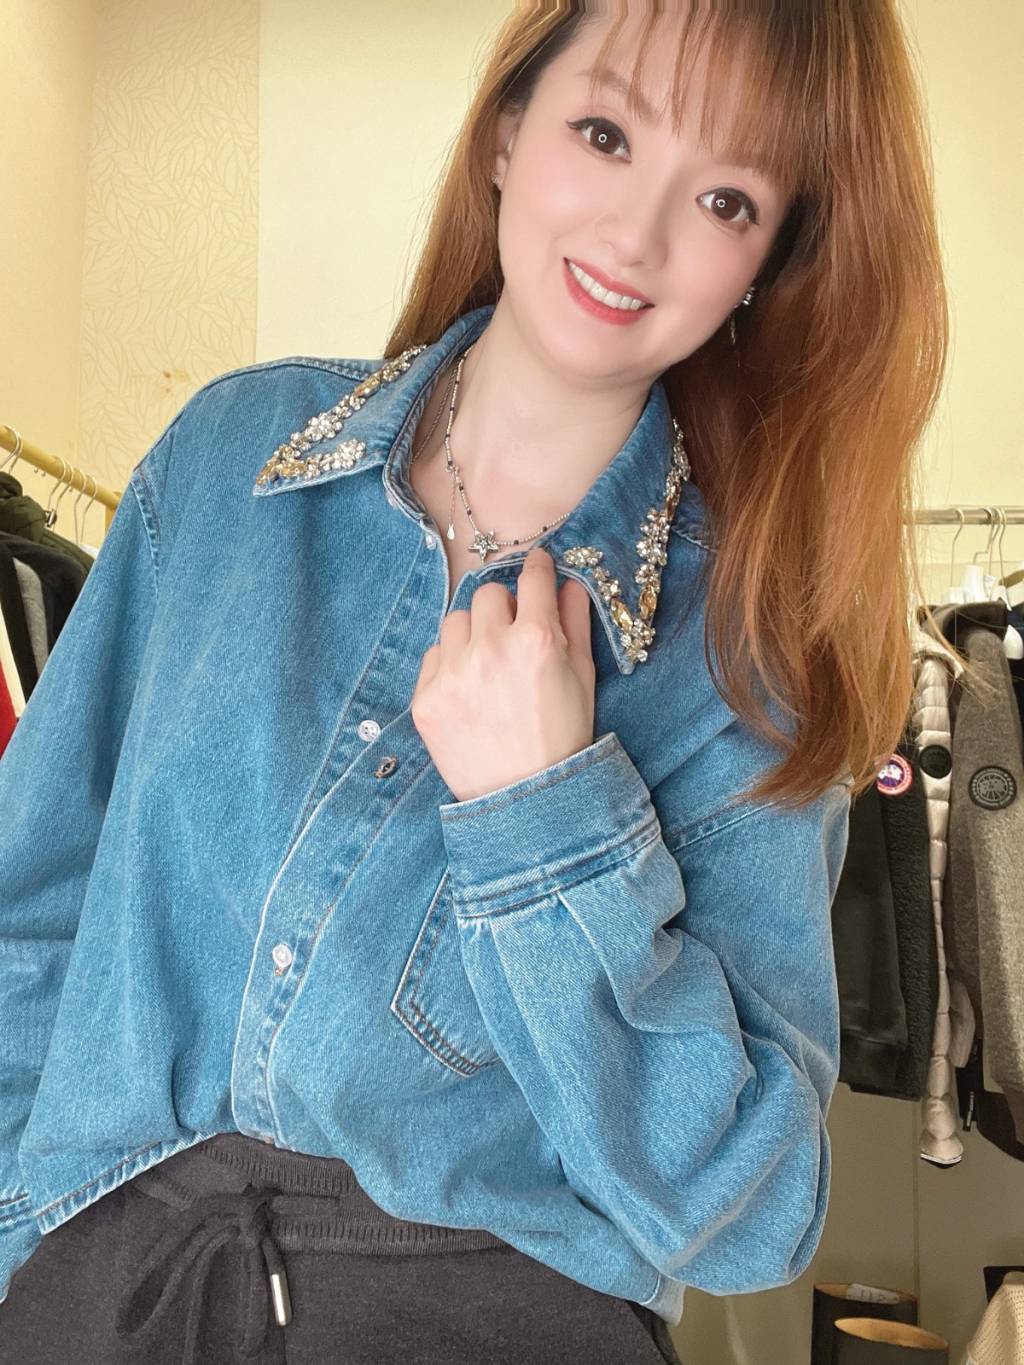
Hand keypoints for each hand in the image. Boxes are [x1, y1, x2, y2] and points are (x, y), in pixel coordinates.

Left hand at [411, 546, 596, 801]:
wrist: (526, 800)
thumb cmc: (562, 738)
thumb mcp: (583, 678)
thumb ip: (575, 623)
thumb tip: (568, 582)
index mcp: (536, 641)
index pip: (531, 577)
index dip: (537, 567)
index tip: (537, 566)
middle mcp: (490, 649)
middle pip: (488, 593)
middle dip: (504, 607)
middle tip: (514, 633)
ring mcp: (453, 674)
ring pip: (456, 620)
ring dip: (473, 633)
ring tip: (489, 666)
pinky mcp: (425, 698)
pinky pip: (434, 656)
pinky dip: (450, 665)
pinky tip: (470, 690)